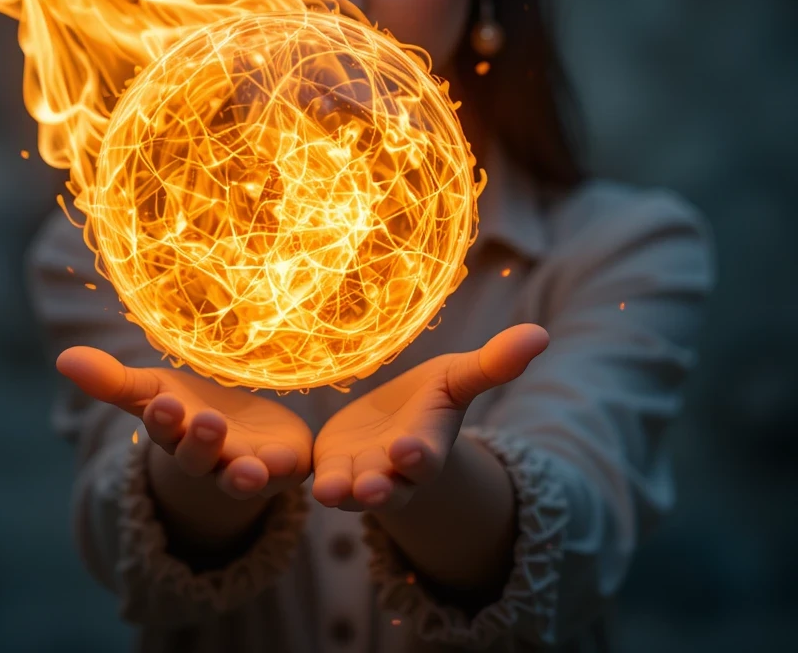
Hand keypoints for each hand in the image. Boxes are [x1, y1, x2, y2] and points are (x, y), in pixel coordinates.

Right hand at [56, 347, 312, 500]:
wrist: (240, 436)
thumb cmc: (189, 410)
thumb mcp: (153, 391)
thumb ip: (113, 381)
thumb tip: (62, 358)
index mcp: (174, 435)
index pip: (163, 430)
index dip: (163, 421)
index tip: (163, 404)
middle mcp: (207, 459)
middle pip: (200, 457)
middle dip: (202, 443)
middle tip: (208, 423)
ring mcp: (243, 466)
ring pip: (240, 476)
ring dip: (243, 474)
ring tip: (251, 467)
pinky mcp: (281, 468)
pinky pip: (285, 474)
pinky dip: (286, 468)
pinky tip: (290, 460)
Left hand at [312, 324, 548, 511]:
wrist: (395, 422)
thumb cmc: (433, 399)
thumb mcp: (459, 378)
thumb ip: (494, 365)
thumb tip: (542, 333)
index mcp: (426, 446)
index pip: (424, 457)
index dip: (418, 456)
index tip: (409, 449)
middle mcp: (394, 470)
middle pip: (389, 486)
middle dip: (381, 488)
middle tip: (370, 488)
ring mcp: (361, 474)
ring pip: (350, 490)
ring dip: (342, 493)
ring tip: (329, 492)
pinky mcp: (331, 469)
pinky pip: (319, 477)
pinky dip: (309, 478)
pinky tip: (284, 471)